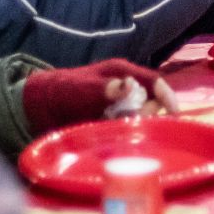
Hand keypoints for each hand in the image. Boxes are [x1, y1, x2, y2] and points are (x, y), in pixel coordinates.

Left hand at [22, 59, 176, 133]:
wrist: (39, 107)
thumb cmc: (62, 90)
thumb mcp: (82, 87)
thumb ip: (104, 88)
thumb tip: (128, 86)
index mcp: (122, 74)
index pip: (154, 81)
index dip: (167, 95)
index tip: (175, 114)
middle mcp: (125, 90)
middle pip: (152, 102)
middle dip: (150, 114)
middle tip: (133, 122)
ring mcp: (119, 107)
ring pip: (141, 118)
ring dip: (137, 126)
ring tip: (120, 131)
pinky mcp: (112, 122)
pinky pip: (127, 129)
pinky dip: (126, 134)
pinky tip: (117, 140)